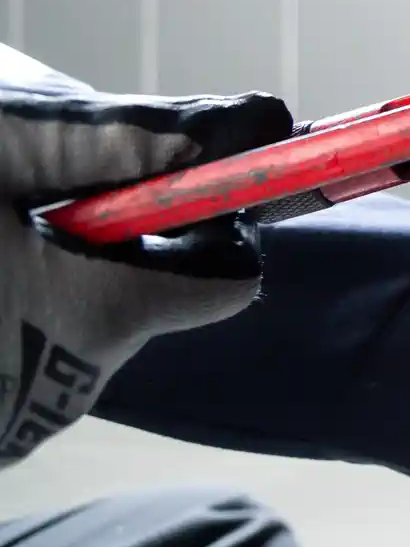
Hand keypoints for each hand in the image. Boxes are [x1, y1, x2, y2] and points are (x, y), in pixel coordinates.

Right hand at [0, 46, 291, 467]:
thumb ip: (115, 141)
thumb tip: (249, 121)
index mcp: (97, 314)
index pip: (225, 281)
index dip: (207, 221)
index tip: (174, 182)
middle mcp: (68, 386)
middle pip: (139, 300)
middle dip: (103, 246)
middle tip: (19, 207)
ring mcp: (9, 425)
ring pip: (71, 332)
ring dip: (38, 286)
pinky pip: (10, 370)